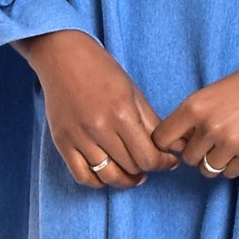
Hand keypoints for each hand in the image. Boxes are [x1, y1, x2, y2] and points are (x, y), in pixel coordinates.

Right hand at [14, 28, 177, 189]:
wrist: (62, 57)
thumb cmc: (102, 71)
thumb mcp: (133, 93)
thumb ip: (153, 123)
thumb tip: (176, 147)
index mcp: (122, 114)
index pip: (149, 157)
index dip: (163, 164)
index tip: (168, 162)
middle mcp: (100, 128)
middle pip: (131, 168)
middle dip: (146, 169)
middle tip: (151, 163)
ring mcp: (79, 137)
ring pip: (108, 176)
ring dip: (126, 180)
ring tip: (133, 175)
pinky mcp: (62, 142)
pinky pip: (83, 176)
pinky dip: (98, 182)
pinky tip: (109, 174)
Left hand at [153, 40, 238, 179]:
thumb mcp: (212, 93)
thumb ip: (191, 118)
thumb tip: (176, 148)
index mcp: (194, 106)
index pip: (162, 139)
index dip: (171, 143)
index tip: (182, 141)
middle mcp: (210, 126)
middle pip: (188, 158)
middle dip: (198, 151)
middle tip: (214, 138)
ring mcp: (232, 143)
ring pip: (208, 169)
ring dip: (216, 160)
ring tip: (231, 142)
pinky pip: (230, 173)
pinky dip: (234, 164)